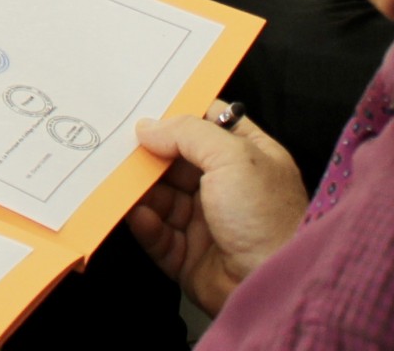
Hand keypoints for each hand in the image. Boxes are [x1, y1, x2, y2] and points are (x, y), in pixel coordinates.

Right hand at [125, 112, 305, 316]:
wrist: (273, 285)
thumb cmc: (265, 216)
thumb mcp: (233, 156)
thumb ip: (188, 133)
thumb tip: (149, 127)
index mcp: (248, 158)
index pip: (211, 125)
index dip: (180, 115)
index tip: (147, 108)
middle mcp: (227, 188)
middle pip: (178, 162)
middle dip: (151, 154)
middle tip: (121, 146)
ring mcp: (207, 223)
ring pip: (163, 198)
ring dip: (142, 189)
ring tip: (121, 180)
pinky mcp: (189, 257)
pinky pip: (159, 235)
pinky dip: (145, 223)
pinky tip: (137, 213)